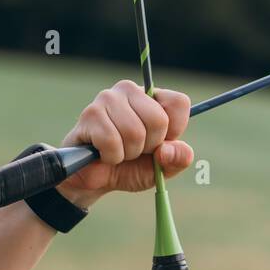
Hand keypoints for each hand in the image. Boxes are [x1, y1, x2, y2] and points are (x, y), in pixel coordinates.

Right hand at [55, 81, 193, 208]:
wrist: (95, 180)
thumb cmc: (131, 167)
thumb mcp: (163, 167)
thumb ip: (178, 158)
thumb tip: (166, 150)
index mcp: (153, 96)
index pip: (179, 103)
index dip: (174, 130)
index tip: (159, 142)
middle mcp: (130, 90)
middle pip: (158, 120)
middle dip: (149, 146)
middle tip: (135, 149)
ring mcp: (108, 99)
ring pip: (134, 132)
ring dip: (128, 153)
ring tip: (118, 151)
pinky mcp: (90, 114)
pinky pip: (111, 141)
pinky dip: (112, 156)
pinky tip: (104, 153)